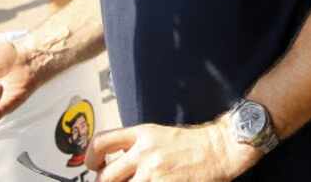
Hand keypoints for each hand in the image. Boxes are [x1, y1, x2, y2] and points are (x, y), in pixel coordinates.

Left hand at [87, 119, 260, 181]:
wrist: (220, 149)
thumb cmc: (192, 143)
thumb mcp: (160, 135)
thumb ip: (136, 147)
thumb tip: (115, 163)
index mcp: (142, 134)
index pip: (101, 142)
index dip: (90, 157)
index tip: (94, 166)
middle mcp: (144, 152)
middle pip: (105, 177)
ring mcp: (154, 172)